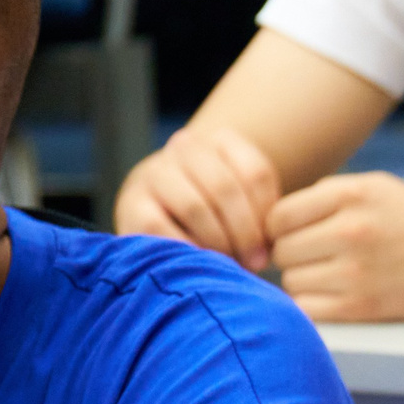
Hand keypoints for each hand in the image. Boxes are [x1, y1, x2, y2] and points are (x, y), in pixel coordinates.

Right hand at [115, 124, 283, 269]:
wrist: (160, 212)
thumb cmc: (216, 214)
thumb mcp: (244, 205)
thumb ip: (261, 216)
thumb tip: (264, 254)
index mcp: (221, 141)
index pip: (255, 174)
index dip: (266, 215)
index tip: (270, 243)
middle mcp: (185, 147)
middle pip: (225, 188)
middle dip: (245, 233)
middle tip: (254, 262)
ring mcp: (154, 171)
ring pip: (194, 206)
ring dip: (217, 242)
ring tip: (227, 263)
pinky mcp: (132, 202)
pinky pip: (161, 227)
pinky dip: (184, 248)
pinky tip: (197, 261)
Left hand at [269, 173, 403, 320]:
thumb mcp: (377, 187)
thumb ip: (326, 196)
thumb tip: (269, 221)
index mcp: (351, 193)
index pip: (278, 215)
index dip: (283, 228)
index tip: (302, 237)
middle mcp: (351, 229)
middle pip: (281, 250)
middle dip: (295, 256)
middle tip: (321, 260)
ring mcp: (355, 270)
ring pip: (291, 281)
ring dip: (305, 283)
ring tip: (334, 278)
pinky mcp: (363, 307)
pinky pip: (307, 309)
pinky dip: (314, 307)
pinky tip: (335, 298)